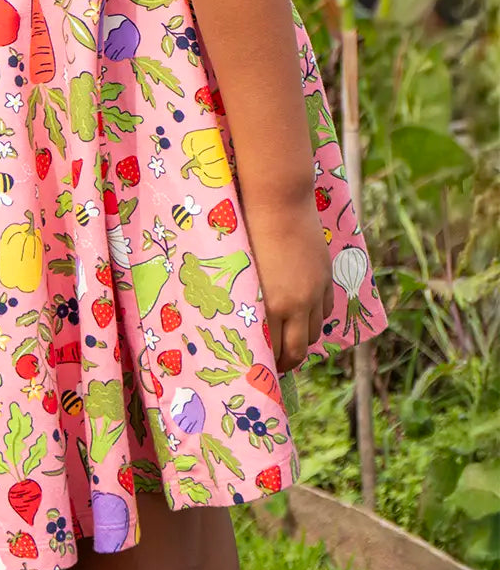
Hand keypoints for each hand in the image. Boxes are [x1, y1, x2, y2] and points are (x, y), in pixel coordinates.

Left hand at [243, 197, 334, 373]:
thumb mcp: (243, 270)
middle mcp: (297, 303)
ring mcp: (315, 291)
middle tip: (276, 366)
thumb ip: (250, 299)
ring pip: (314, 331)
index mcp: (271, 304)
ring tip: (289, 342)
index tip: (259, 368)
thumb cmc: (248, 230)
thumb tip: (248, 323)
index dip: (266, 363)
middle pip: (298, 348)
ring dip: (302, 341)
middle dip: (287, 362)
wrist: (279, 201)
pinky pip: (325, 310)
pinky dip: (315, 319)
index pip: (272, 348)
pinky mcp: (325, 277)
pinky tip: (303, 318)